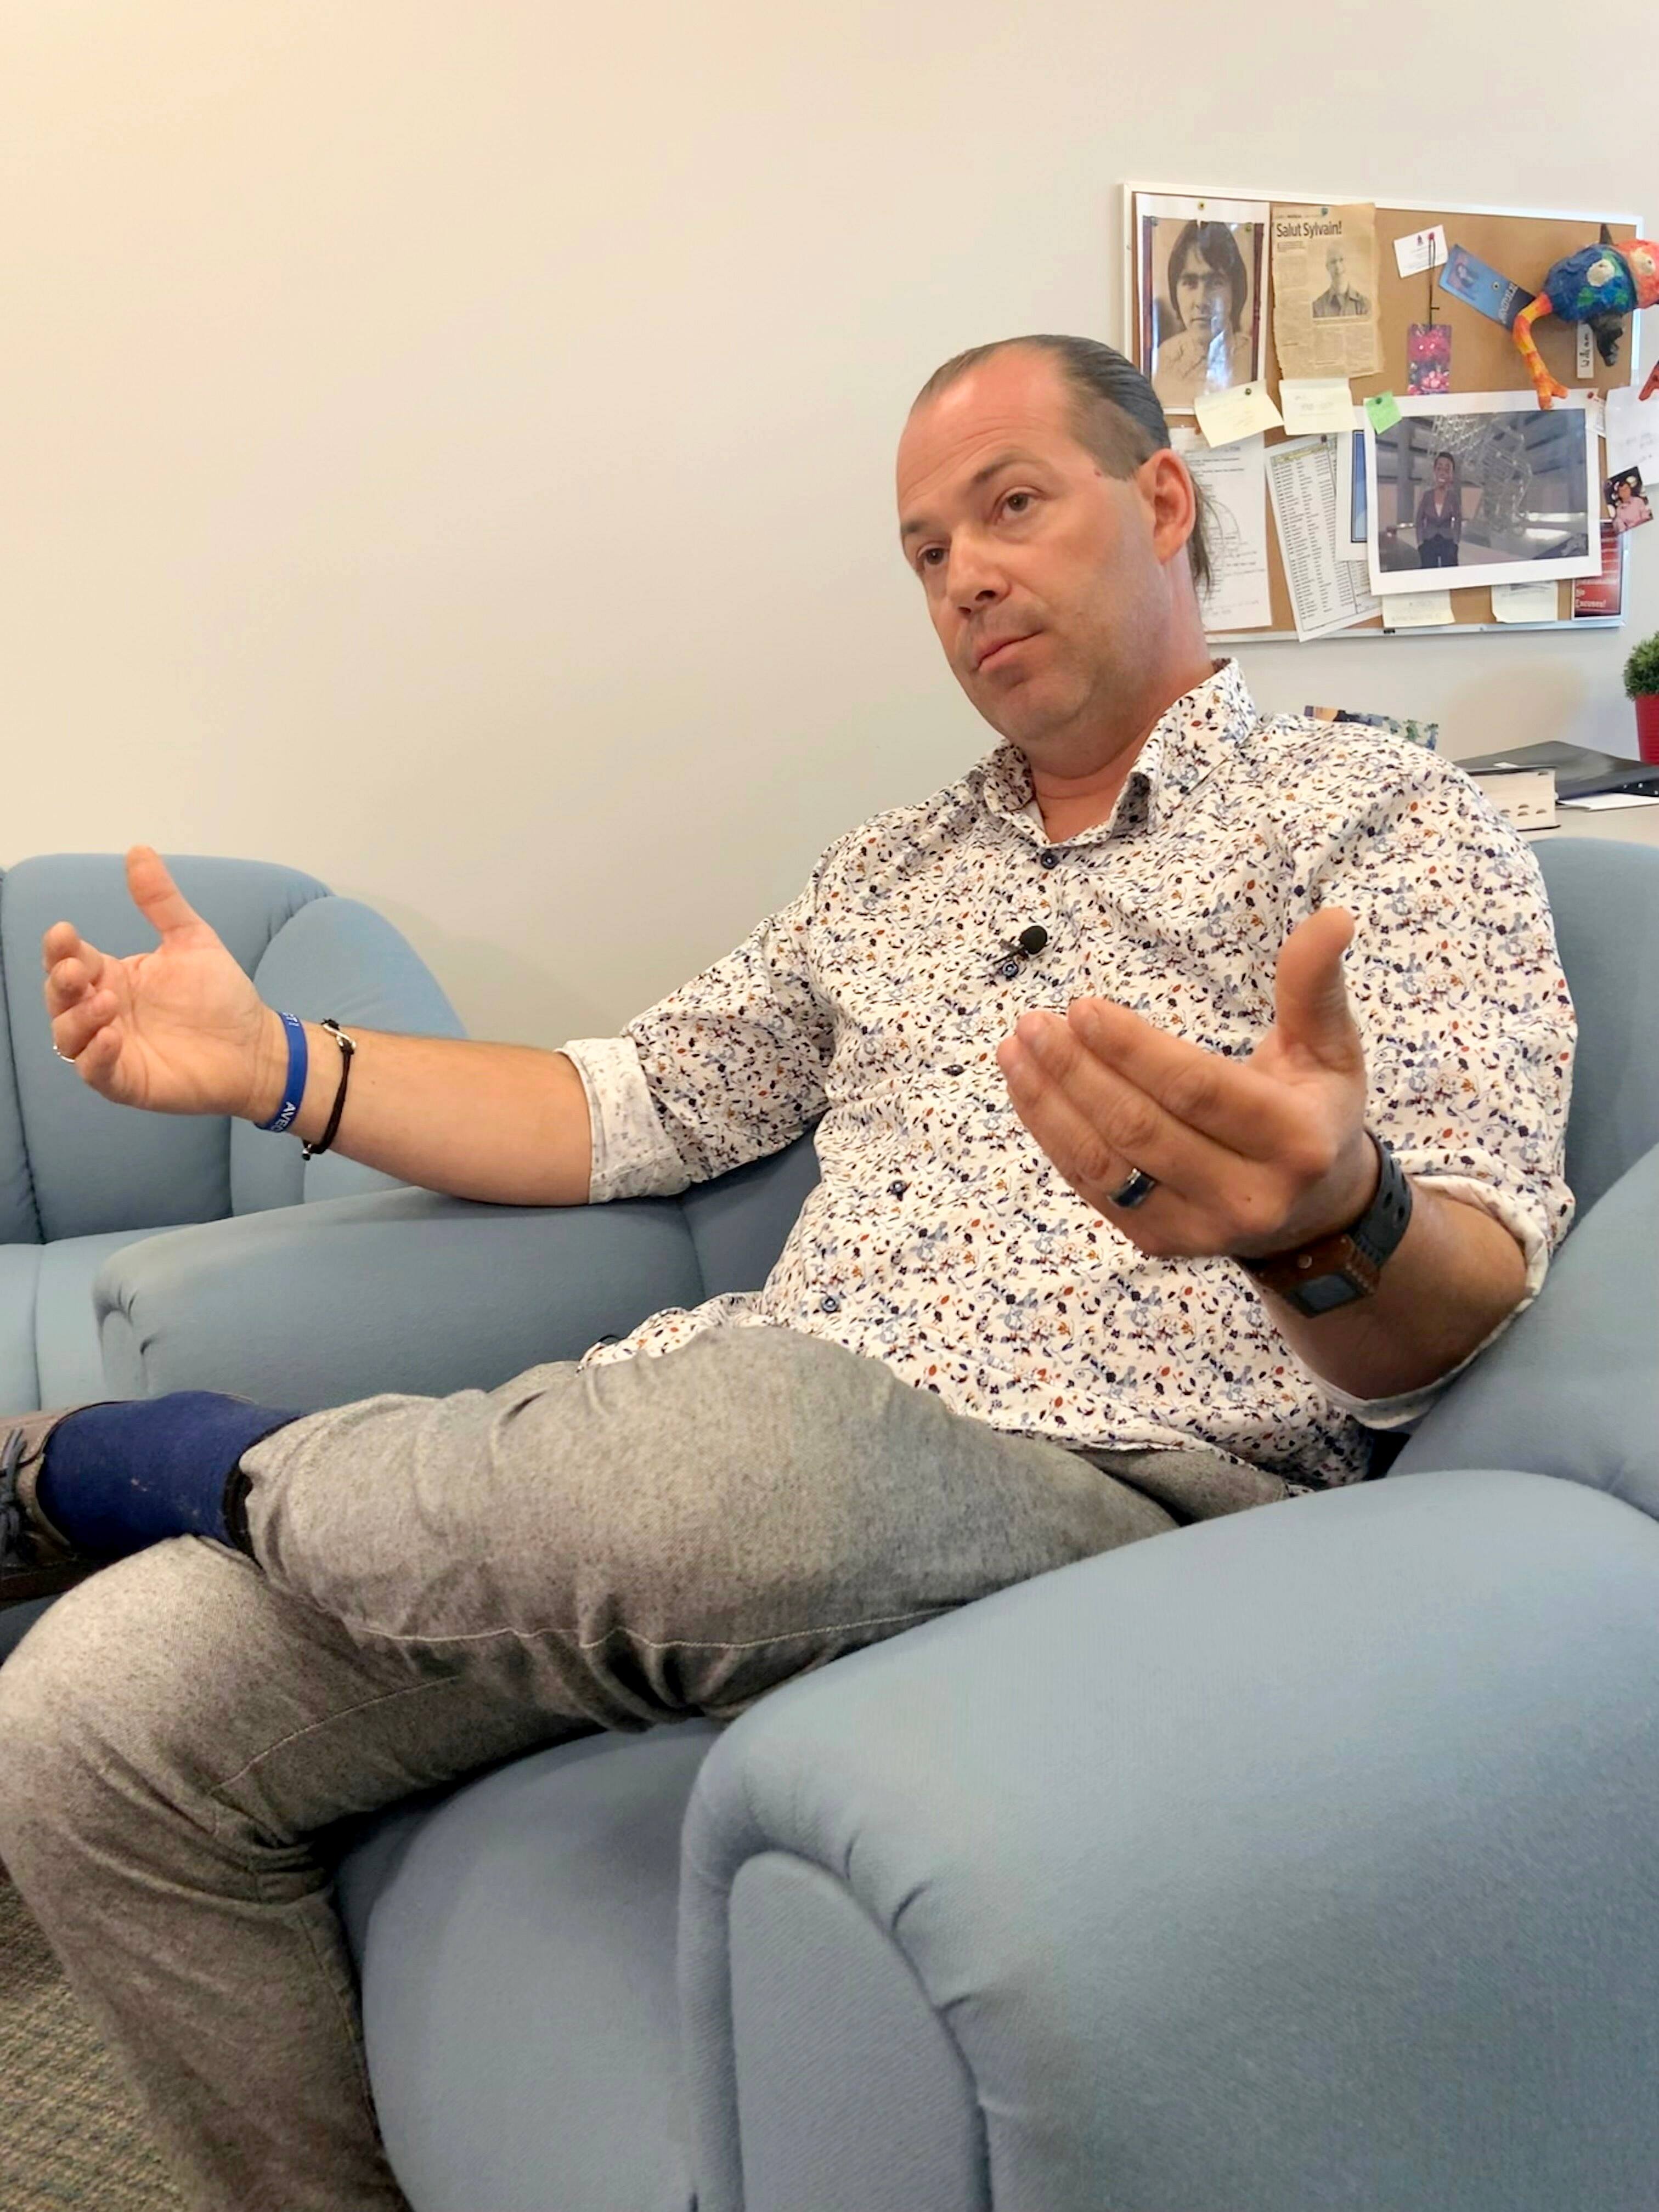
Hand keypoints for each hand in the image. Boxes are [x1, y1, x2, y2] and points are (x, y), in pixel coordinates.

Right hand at [42, 846, 284, 1118]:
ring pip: (68, 1037)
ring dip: (77, 1019)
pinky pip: (95, 1072)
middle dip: (61, 982)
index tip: (65, 932)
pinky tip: (112, 1037)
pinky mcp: (126, 1081)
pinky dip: (96, 1056)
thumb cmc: (221, 996)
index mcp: (113, 976)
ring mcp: (111, 1049)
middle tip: (79, 969)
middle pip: (60, 997)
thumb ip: (161, 901)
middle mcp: (104, 1012)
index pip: (71, 959)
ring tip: (107, 1002)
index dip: (61, 948)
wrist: (256, 1046)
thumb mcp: (191, 941)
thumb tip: (138, 850)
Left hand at [996, 907, 1377, 1259]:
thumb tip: (1333, 916)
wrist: (1314, 1213)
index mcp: (1295, 1141)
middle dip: (1078, 1072)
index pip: (1198, 1090)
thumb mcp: (1330, 1048)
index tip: (1082, 1008)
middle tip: (1034, 1023)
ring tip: (1016, 1051)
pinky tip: (1027, 1089)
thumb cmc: (1314, 1109)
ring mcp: (1200, 1228)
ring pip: (1106, 1165)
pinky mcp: (1160, 1244)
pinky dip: (1052, 1136)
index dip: (1134, 1049)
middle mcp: (1250, 1196)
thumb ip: (1314, 986)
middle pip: (1142, 1128)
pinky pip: (1093, 1188)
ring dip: (1051, 1104)